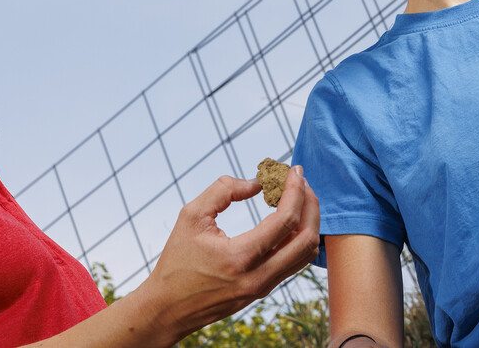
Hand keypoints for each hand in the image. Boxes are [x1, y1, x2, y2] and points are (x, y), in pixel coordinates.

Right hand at [135, 168, 319, 341]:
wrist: (168, 308)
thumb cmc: (177, 261)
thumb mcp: (191, 216)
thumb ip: (223, 190)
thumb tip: (257, 183)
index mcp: (240, 257)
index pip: (286, 220)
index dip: (295, 190)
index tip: (294, 170)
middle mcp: (258, 276)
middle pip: (306, 237)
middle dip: (310, 203)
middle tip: (300, 181)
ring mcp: (264, 287)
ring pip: (307, 253)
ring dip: (309, 220)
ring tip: (298, 197)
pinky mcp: (264, 290)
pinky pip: (296, 262)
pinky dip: (301, 237)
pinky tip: (289, 218)